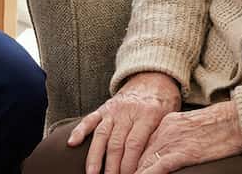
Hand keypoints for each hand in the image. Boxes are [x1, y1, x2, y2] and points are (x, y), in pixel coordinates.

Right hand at [66, 72, 180, 173]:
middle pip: (116, 143)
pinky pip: (90, 120)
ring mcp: (113, 109)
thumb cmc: (164, 102)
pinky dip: (80, 131)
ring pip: (101, 135)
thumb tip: (152, 162)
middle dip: (112, 167)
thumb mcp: (169, 117)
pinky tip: (72, 143)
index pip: (134, 144)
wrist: (153, 77)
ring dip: (95, 157)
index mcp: (147, 114)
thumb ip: (159, 136)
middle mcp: (127, 111)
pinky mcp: (104, 108)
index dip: (129, 164)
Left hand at [135, 101, 241, 172]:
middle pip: (138, 154)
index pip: (140, 145)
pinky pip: (159, 166)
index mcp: (165, 124)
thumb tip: (165, 153)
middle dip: (127, 169)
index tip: (122, 169)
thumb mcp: (189, 126)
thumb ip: (174, 136)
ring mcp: (172, 142)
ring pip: (144, 162)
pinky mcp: (184, 153)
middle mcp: (164, 132)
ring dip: (134, 173)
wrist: (235, 120)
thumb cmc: (218, 125)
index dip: (130, 160)